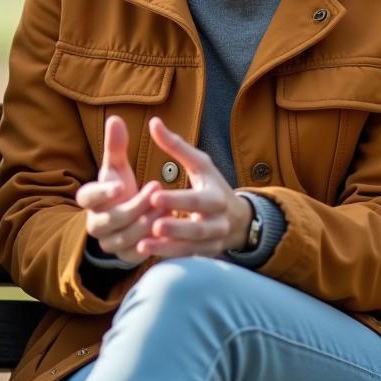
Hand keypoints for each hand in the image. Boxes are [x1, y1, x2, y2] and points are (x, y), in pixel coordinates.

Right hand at [76, 115, 164, 263]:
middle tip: (156, 191)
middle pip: (110, 220)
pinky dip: (153, 241)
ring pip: (126, 237)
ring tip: (166, 208)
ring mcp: (109, 243)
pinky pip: (138, 252)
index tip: (121, 185)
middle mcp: (94, 224)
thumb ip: (116, 145)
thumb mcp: (119, 166)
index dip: (102, 192)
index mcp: (89, 200)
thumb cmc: (123, 187)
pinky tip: (167, 226)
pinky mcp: (125, 257)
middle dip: (134, 207)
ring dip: (147, 222)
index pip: (87, 197)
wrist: (132, 219)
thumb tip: (115, 118)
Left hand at [139, 118, 252, 258]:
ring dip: (168, 247)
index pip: (197, 200)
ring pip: (191, 248)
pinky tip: (146, 252)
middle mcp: (217, 223)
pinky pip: (187, 258)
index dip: (177, 199)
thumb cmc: (212, 185)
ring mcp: (212, 243)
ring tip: (142, 244)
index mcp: (216, 198)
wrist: (237, 219)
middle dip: (176, 228)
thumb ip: (175, 146)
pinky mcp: (204, 255)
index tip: (154, 195)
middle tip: (153, 225)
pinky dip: (169, 256)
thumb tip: (153, 122)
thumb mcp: (199, 164)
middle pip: (197, 229)